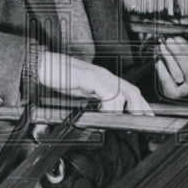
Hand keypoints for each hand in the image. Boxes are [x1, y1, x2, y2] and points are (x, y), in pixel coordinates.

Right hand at [38, 52, 152, 113]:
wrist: (41, 65)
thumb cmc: (57, 77)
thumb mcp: (79, 93)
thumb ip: (91, 103)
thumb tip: (101, 120)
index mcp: (104, 79)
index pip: (129, 90)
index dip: (140, 104)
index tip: (146, 118)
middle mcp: (104, 75)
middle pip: (132, 90)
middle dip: (141, 108)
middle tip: (144, 122)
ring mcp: (97, 75)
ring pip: (122, 92)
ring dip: (124, 110)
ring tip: (119, 122)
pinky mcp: (89, 77)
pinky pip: (107, 92)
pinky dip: (110, 105)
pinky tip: (105, 114)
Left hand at [154, 35, 187, 97]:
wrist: (170, 101)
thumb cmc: (175, 83)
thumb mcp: (181, 71)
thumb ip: (179, 58)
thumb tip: (172, 42)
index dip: (186, 47)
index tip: (177, 38)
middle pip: (187, 65)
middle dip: (177, 51)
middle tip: (169, 41)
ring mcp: (185, 91)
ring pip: (177, 71)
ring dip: (169, 57)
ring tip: (162, 48)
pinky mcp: (173, 95)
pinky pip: (167, 80)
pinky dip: (162, 70)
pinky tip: (158, 62)